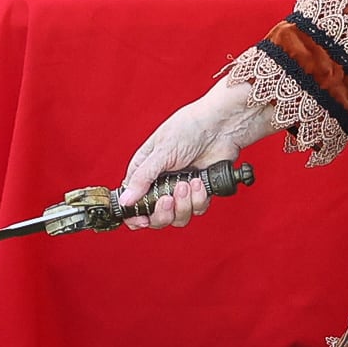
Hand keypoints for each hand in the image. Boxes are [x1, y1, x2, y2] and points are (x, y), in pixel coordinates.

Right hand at [120, 75, 273, 228]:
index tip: (142, 220)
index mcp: (145, 171)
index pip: (133, 201)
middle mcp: (161, 183)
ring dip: (183, 204)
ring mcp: (181, 190)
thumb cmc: (189, 128)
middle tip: (168, 199)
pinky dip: (199, 199)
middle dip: (163, 212)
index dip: (135, 215)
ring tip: (188, 183)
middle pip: (156, 216)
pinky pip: (197, 209)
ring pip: (178, 217)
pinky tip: (200, 181)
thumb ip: (142, 179)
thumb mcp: (161, 152)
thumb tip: (125, 200)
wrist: (222, 126)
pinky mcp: (200, 192)